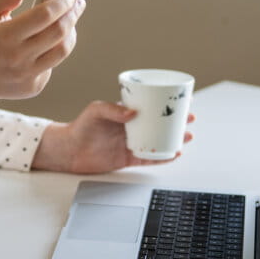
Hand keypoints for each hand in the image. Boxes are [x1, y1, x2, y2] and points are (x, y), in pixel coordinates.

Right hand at [0, 0, 84, 111]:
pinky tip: (47, 43)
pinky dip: (55, 50)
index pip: (44, 15)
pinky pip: (53, 64)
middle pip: (58, 32)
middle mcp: (18, 57)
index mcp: (6, 36)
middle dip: (72, 14)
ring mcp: (27, 75)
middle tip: (77, 4)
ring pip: (63, 50)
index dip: (61, 3)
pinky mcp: (34, 86)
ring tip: (69, 22)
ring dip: (71, 32)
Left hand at [32, 102, 194, 173]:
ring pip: (159, 140)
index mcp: (126, 113)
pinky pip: (151, 157)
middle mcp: (132, 127)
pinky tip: (175, 153)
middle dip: (177, 121)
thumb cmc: (80, 127)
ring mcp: (132, 142)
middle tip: (190, 118)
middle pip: (160, 123)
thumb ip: (112, 109)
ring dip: (175, 138)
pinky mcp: (129, 157)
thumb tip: (132, 112)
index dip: (166, 104)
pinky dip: (164, 157)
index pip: (151, 106)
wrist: (69, 150)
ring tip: (187, 136)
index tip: (181, 100)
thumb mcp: (96, 111)